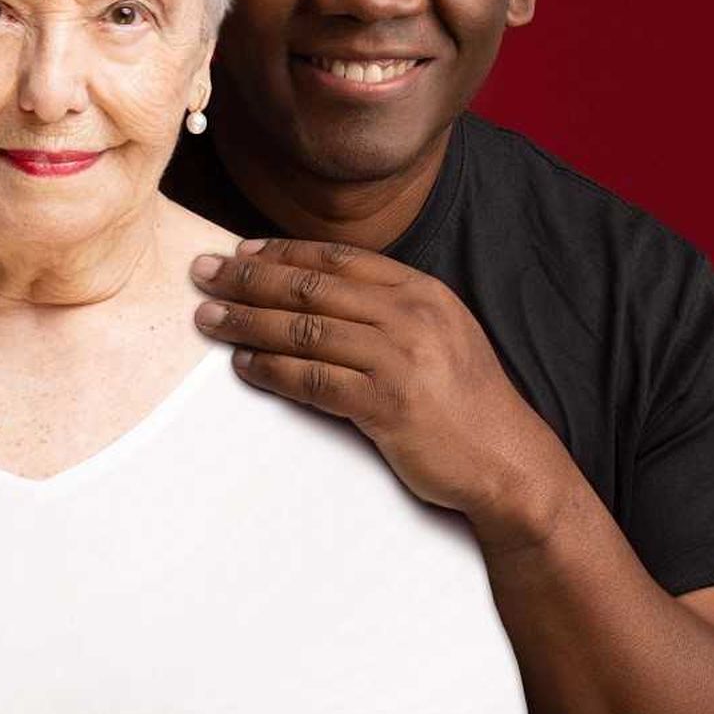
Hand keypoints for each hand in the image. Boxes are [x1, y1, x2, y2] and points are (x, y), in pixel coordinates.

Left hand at [192, 238, 575, 550]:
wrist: (509, 462)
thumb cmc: (463, 400)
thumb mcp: (438, 333)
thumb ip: (385, 308)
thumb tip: (311, 291)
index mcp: (421, 290)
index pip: (337, 258)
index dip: (282, 251)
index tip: (239, 250)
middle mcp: (411, 315)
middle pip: (311, 287)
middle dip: (249, 277)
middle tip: (203, 273)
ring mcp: (401, 359)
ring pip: (304, 329)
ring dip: (247, 322)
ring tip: (208, 319)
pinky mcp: (388, 405)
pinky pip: (314, 380)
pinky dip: (272, 371)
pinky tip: (243, 366)